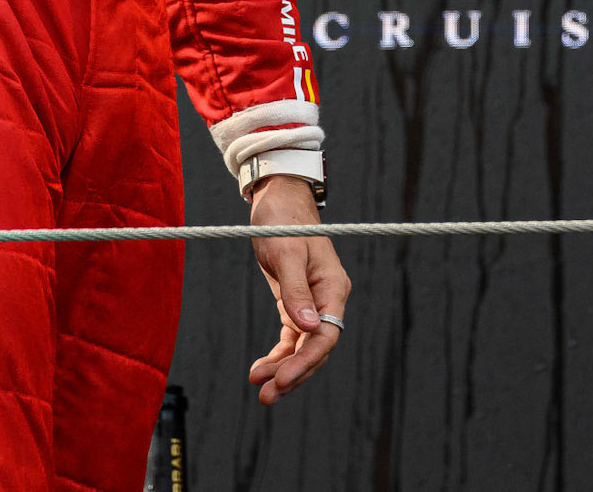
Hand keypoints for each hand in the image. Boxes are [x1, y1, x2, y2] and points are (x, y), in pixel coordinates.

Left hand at [247, 174, 350, 406]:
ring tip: (260, 389)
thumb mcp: (286, 251)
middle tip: (266, 395)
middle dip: (292, 374)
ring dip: (283, 369)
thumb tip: (309, 330)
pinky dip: (278, 354)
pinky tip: (261, 368)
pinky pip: (291, 337)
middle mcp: (326, 300)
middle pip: (315, 349)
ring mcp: (311, 303)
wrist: (277, 197)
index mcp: (333, 288)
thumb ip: (296, 290)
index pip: (325, 337)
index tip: (282, 380)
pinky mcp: (294, 302)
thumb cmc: (284, 218)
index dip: (305, 362)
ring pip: (302, 348)